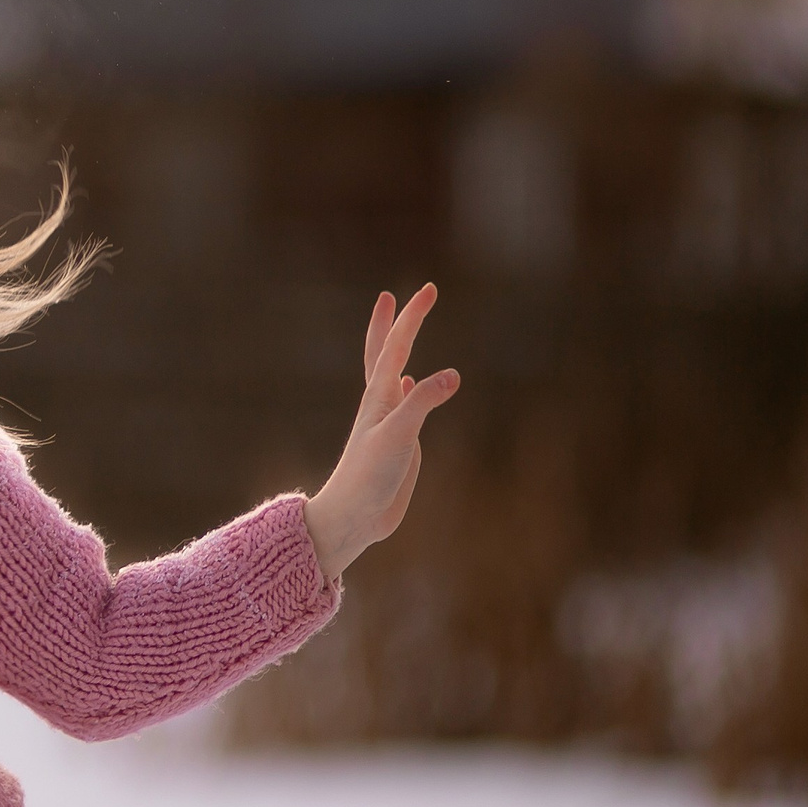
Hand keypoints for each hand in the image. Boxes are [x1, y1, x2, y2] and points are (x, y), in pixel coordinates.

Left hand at [303, 283, 460, 580]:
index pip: (395, 346)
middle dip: (396, 324)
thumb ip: (422, 404)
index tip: (427, 289)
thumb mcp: (398, 436)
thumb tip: (453, 375)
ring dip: (399, 351)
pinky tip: (409, 384)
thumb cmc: (368, 477)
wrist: (354, 517)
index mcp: (378, 397)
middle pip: (385, 353)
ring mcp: (390, 422)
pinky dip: (410, 389)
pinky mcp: (398, 443)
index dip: (410, 318)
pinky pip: (405, 406)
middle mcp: (382, 404)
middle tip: (404, 294)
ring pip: (394, 376)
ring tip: (404, 333)